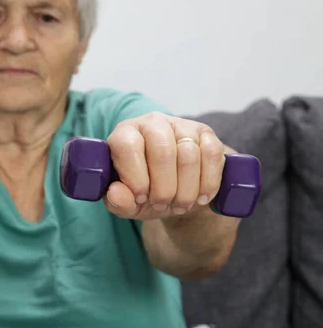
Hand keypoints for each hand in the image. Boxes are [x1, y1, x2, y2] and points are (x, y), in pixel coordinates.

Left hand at [104, 112, 228, 220]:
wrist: (177, 191)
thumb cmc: (146, 194)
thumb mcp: (129, 204)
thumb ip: (118, 201)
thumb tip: (115, 193)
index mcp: (125, 134)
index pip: (127, 145)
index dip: (135, 176)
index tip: (140, 197)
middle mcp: (152, 122)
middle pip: (162, 151)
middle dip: (164, 188)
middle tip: (162, 205)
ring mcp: (181, 125)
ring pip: (189, 155)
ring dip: (186, 190)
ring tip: (180, 205)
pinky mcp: (206, 133)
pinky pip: (212, 154)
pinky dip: (208, 182)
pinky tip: (200, 198)